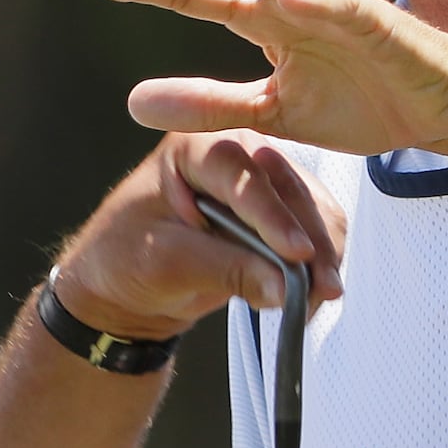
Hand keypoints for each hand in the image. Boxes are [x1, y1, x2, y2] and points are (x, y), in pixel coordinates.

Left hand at [46, 131, 344, 343]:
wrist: (123, 282)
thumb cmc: (124, 259)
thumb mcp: (165, 263)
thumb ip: (225, 269)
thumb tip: (285, 287)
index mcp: (192, 147)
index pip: (240, 172)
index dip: (271, 216)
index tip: (297, 255)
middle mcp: (235, 152)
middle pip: (288, 188)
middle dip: (311, 240)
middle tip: (323, 288)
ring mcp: (260, 181)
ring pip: (312, 210)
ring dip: (323, 256)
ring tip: (316, 300)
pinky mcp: (277, 213)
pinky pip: (314, 232)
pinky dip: (318, 264)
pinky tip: (310, 296)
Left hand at [86, 0, 447, 159]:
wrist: (442, 110)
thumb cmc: (361, 103)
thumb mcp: (271, 114)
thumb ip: (207, 104)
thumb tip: (131, 103)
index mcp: (267, 21)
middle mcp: (294, 2)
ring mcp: (336, 7)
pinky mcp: (379, 24)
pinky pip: (344, 8)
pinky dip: (314, 1)